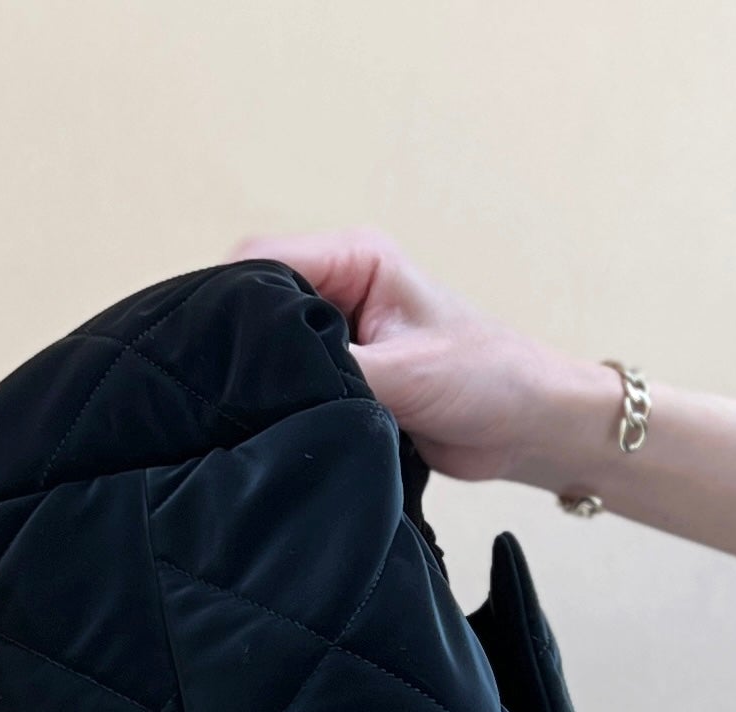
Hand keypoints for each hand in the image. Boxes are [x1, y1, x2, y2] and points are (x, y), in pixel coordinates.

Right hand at [224, 225, 571, 482]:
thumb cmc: (489, 380)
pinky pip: (287, 381)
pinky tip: (268, 424)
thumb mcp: (404, 375)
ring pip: (266, 347)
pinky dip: (277, 401)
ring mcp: (336, 332)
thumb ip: (331, 370)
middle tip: (223, 391)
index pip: (258, 260)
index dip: (227, 301)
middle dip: (237, 344)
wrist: (527, 428)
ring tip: (244, 412)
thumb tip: (264, 383)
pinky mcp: (340, 374)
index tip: (209, 349)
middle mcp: (337, 287)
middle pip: (251, 301)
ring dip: (259, 379)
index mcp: (354, 259)